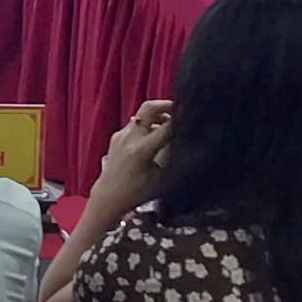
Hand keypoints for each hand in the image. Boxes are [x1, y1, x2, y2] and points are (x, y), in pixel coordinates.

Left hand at [91, 100, 173, 217]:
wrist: (108, 196)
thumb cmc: (137, 192)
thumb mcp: (161, 177)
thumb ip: (171, 155)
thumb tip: (184, 139)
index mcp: (142, 149)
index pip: (167, 126)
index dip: (181, 120)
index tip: (192, 116)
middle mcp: (130, 137)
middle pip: (148, 108)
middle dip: (166, 105)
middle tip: (180, 110)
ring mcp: (121, 135)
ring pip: (141, 115)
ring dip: (157, 115)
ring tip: (170, 124)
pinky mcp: (116, 136)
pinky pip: (135, 124)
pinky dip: (147, 124)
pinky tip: (155, 136)